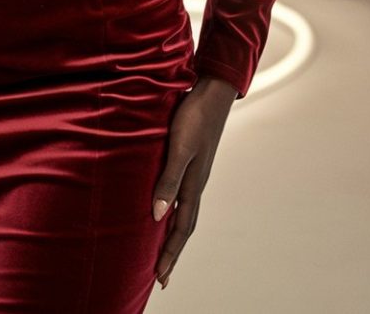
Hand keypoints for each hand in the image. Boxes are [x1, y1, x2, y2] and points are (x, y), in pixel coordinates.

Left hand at [151, 76, 237, 289]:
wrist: (211, 91)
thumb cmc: (194, 117)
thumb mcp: (180, 148)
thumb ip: (169, 180)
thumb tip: (158, 216)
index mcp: (194, 185)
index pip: (181, 229)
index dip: (170, 253)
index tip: (161, 278)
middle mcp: (196, 183)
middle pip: (185, 226)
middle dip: (173, 252)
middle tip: (161, 276)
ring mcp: (195, 172)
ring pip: (185, 212)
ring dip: (173, 234)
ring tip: (162, 249)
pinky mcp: (191, 159)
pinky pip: (182, 195)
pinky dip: (174, 210)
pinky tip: (165, 206)